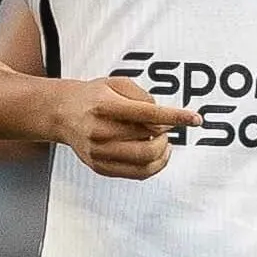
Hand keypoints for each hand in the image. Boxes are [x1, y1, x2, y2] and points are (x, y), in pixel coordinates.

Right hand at [41, 74, 200, 179]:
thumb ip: (142, 96)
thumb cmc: (93, 96)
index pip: (149, 114)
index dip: (176, 117)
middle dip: (165, 133)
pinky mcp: (100, 166)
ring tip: (161, 141)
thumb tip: (163, 117)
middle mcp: (100, 131)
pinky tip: (157, 154)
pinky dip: (154, 165)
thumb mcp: (116, 83)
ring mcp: (99, 152)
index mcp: (105, 107)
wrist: (61, 113)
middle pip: (149, 139)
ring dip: (162, 150)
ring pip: (146, 159)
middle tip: (164, 127)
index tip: (195, 119)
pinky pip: (137, 173)